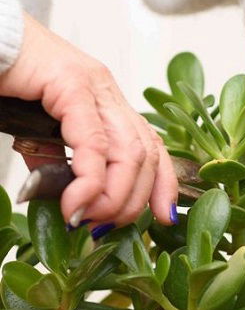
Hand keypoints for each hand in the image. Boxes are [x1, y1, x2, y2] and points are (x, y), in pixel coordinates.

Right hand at [0, 14, 177, 226]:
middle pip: (146, 153)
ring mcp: (93, 84)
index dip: (163, 184)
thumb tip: (69, 201)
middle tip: (105, 227)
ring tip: (89, 219)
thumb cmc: (9, 83)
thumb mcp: (37, 132)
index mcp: (106, 100)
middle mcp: (108, 91)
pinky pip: (93, 141)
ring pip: (129, 150)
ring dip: (113, 196)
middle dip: (133, 201)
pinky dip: (90, 179)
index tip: (163, 218)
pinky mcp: (71, 83)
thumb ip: (55, 162)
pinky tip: (75, 202)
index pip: (151, 145)